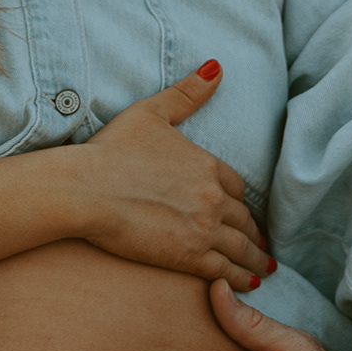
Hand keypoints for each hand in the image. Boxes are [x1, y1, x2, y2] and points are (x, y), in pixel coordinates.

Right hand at [61, 64, 270, 291]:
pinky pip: (225, 270)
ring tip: (263, 269)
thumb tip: (216, 67)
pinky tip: (249, 283)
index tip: (243, 211)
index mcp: (206, 165)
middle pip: (243, 219)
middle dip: (252, 232)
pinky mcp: (188, 257)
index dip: (239, 200)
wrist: (87, 189)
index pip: (236, 186)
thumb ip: (187, 94)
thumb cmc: (112, 150)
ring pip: (241, 247)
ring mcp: (203, 229)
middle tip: (260, 245)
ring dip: (255, 259)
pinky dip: (241, 277)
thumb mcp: (151, 113)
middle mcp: (212, 197)